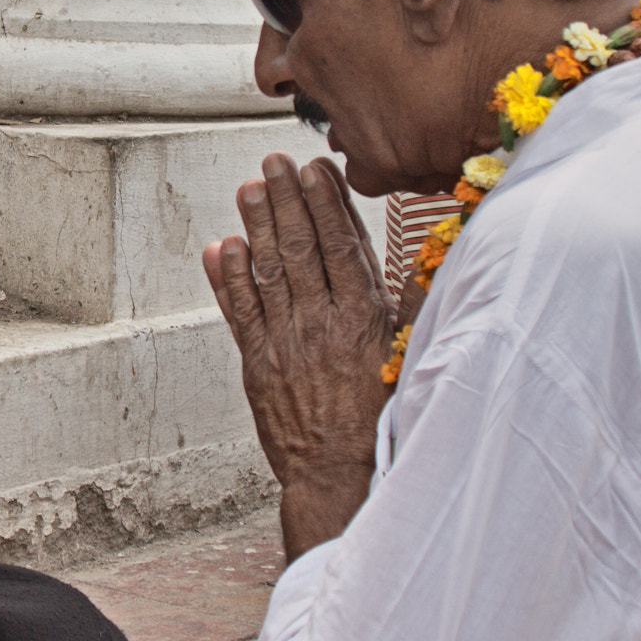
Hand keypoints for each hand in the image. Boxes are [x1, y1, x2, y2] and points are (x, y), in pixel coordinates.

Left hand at [202, 154, 397, 558]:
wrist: (342, 477)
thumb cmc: (380, 422)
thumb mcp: (409, 361)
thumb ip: (408, 311)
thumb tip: (417, 266)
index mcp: (363, 320)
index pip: (343, 247)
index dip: (327, 204)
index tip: (316, 170)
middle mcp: (322, 325)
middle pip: (302, 249)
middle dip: (287, 200)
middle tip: (274, 164)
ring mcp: (286, 343)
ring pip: (268, 272)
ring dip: (256, 226)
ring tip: (248, 189)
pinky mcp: (258, 365)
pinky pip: (240, 313)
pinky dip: (229, 278)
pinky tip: (223, 247)